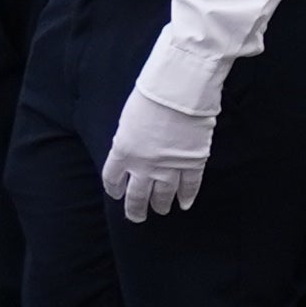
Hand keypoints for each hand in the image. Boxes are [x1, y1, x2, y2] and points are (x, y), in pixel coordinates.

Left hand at [101, 79, 220, 219]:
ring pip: (162, 195)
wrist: (179, 89)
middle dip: (136, 209)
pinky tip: (184, 204)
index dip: (115, 190)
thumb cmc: (151, 95)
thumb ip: (128, 141)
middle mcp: (143, 165)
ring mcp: (169, 166)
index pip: (113, 180)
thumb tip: (134, 151)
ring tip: (161, 210)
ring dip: (161, 205)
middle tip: (137, 217)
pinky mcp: (192, 162)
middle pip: (136, 196)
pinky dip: (187, 196)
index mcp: (122, 152)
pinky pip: (189, 186)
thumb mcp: (128, 120)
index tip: (118, 194)